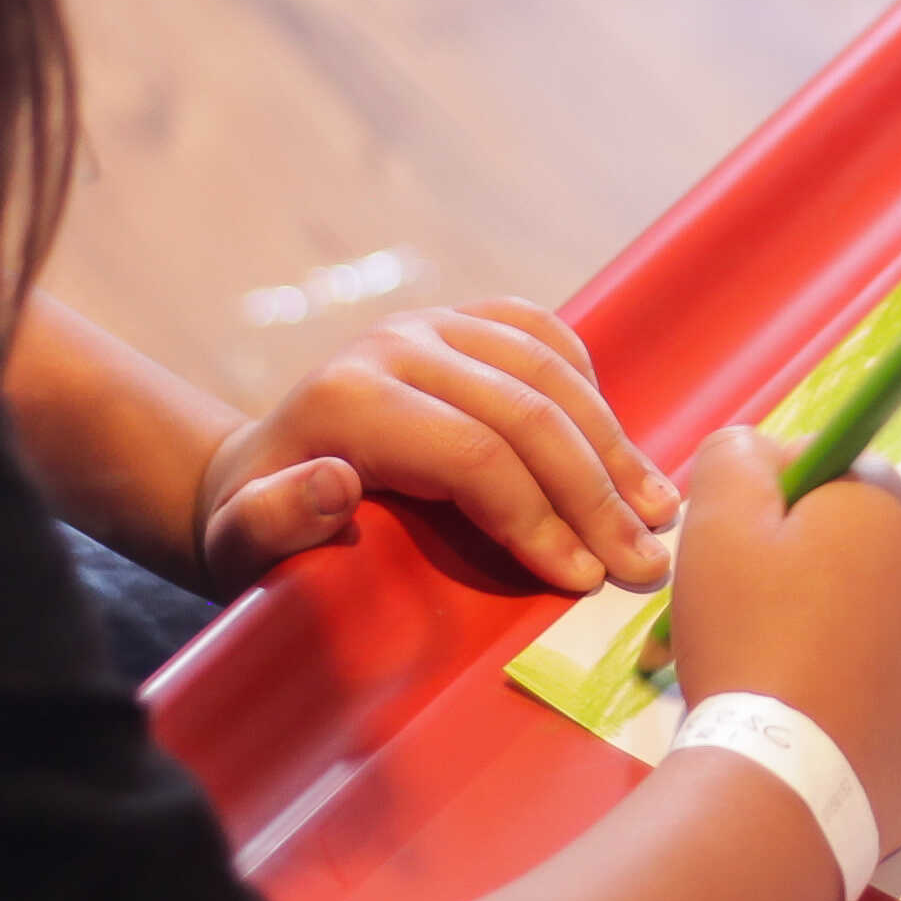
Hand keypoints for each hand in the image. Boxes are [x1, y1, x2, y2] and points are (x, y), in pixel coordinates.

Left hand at [194, 300, 676, 594]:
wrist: (255, 470)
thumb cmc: (254, 530)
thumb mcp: (240, 545)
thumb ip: (272, 522)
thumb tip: (334, 483)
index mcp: (351, 399)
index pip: (474, 454)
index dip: (537, 517)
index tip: (582, 579)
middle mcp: (397, 344)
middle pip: (527, 412)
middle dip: (595, 493)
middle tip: (644, 562)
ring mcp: (434, 323)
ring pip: (550, 371)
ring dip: (614, 445)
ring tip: (660, 511)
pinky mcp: (460, 320)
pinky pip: (544, 334)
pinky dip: (590, 385)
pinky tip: (620, 445)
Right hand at [664, 432, 900, 840]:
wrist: (785, 785)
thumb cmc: (749, 642)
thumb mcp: (715, 521)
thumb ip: (739, 456)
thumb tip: (771, 451)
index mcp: (893, 505)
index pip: (834, 476)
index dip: (779, 509)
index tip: (743, 558)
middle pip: (872, 546)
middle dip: (816, 571)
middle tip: (755, 623)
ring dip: (853, 629)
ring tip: (793, 677)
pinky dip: (887, 690)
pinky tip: (838, 715)